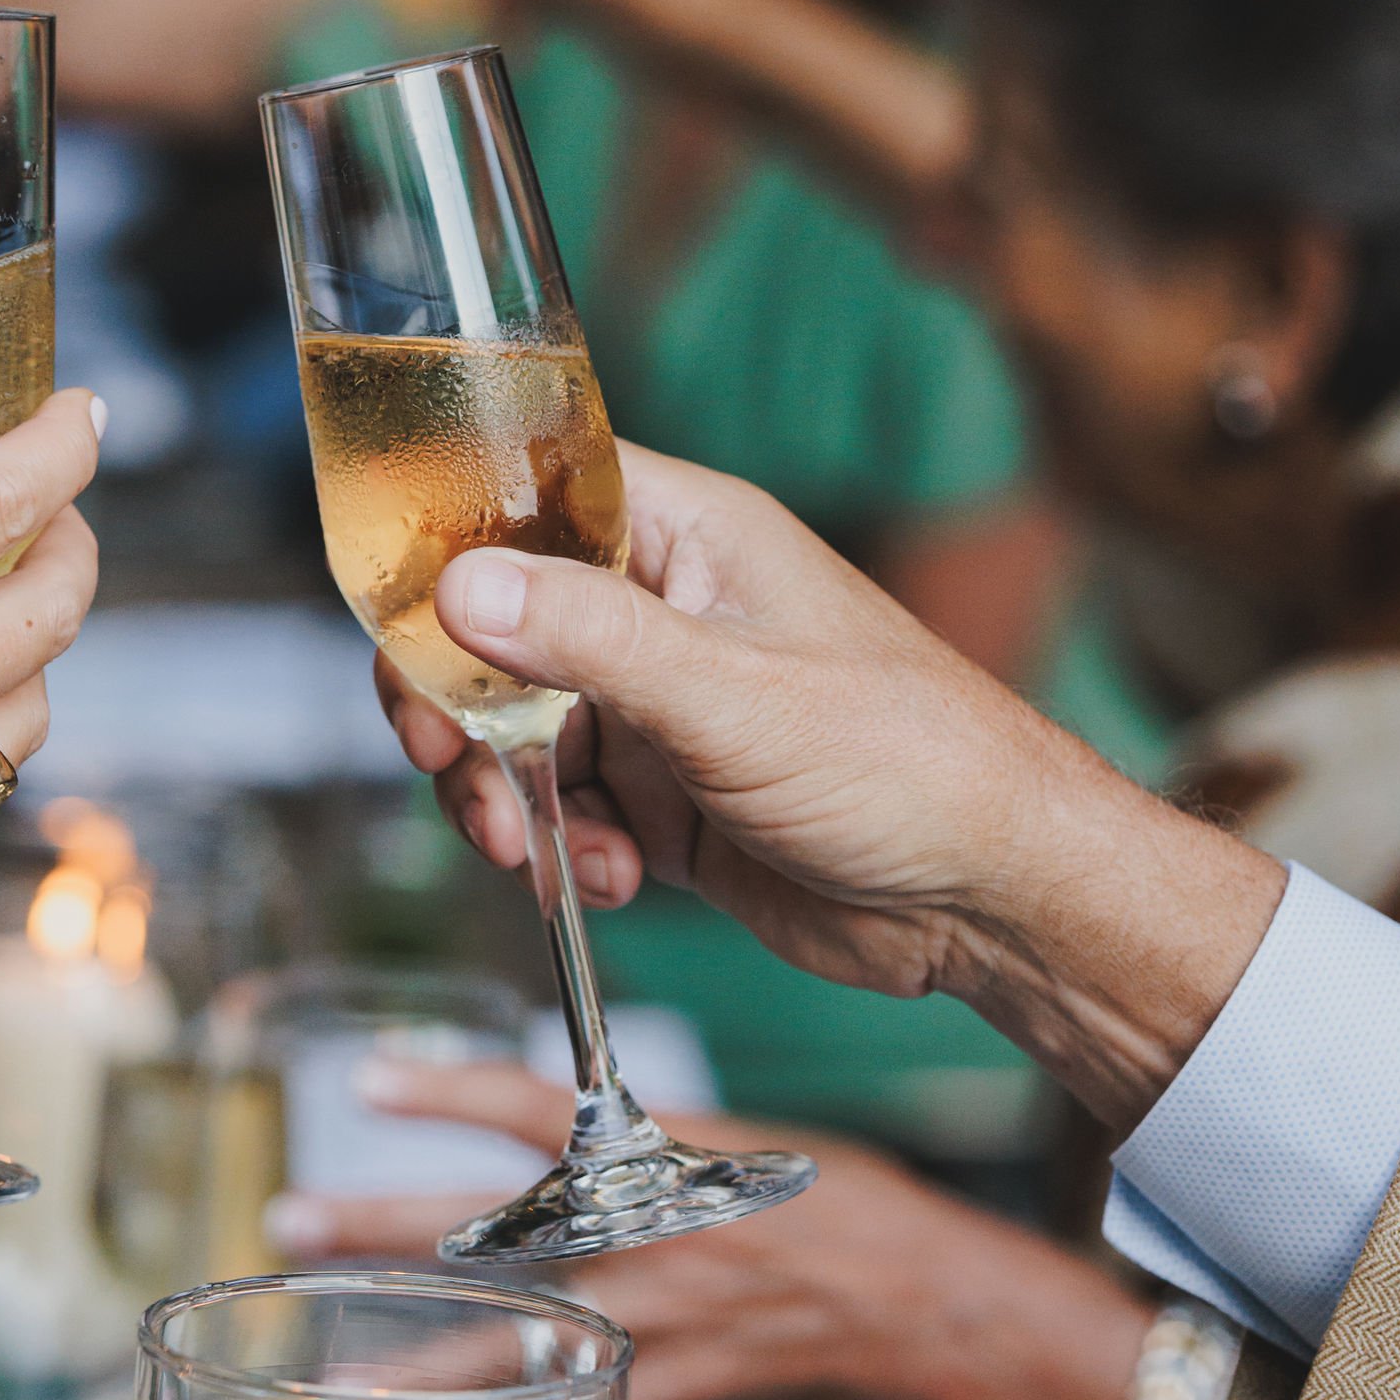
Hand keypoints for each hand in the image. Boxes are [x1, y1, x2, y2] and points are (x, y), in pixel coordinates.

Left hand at [263, 1054, 1146, 1399]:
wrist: (931, 1297)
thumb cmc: (837, 1197)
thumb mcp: (740, 1137)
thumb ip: (638, 1139)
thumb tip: (542, 1127)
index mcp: (669, 1159)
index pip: (543, 1114)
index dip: (453, 1093)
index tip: (366, 1080)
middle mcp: (655, 1238)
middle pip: (499, 1230)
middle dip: (388, 1230)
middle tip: (290, 1224)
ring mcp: (665, 1322)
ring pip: (522, 1347)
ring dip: (421, 1372)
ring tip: (333, 1396)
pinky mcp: (679, 1386)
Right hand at [379, 440, 1283, 1130]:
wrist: (995, 903)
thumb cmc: (912, 763)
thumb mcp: (732, 697)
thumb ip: (587, 641)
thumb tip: (461, 585)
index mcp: (688, 537)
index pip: (529, 496)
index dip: (448, 547)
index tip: (405, 625)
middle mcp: (666, 610)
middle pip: (496, 628)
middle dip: (454, 705)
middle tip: (443, 764)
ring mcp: (663, 708)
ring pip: (517, 732)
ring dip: (503, 794)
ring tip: (531, 848)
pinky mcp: (668, 799)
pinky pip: (566, 811)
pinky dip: (564, 851)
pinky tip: (614, 881)